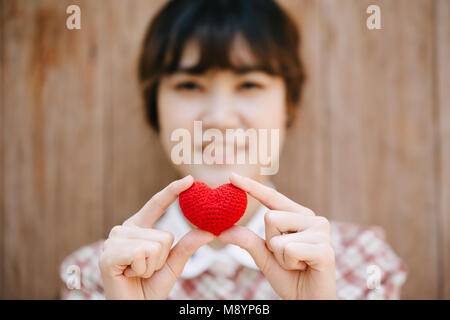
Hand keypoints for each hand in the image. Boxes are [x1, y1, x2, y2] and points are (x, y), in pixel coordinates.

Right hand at [99, 175, 213, 298]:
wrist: (135, 308)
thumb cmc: (150, 286)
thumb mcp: (172, 263)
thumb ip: (187, 245)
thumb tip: (209, 231)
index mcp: (138, 227)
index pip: (157, 204)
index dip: (172, 191)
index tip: (189, 180)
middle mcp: (123, 230)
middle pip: (164, 235)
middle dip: (162, 258)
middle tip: (145, 269)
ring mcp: (113, 241)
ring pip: (154, 245)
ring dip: (152, 265)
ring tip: (137, 272)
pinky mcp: (108, 255)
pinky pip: (141, 253)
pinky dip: (142, 268)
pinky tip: (129, 274)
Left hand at [218, 173, 335, 299]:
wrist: (309, 301)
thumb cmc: (290, 277)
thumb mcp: (264, 256)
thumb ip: (247, 240)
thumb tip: (221, 230)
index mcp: (299, 216)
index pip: (273, 198)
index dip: (252, 187)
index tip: (231, 176)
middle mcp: (313, 218)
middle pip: (270, 218)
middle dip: (271, 243)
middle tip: (288, 258)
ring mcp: (321, 232)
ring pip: (277, 236)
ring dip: (279, 256)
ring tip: (297, 263)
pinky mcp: (325, 249)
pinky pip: (289, 250)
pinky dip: (289, 264)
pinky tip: (304, 268)